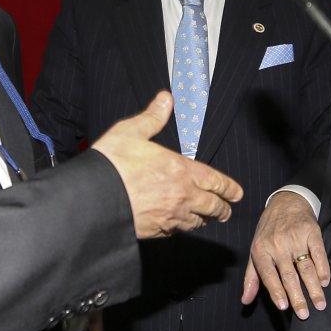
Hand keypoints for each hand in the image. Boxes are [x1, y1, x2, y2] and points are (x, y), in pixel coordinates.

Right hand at [93, 92, 242, 237]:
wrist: (93, 198)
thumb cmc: (112, 163)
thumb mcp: (132, 131)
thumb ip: (153, 117)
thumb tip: (166, 98)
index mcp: (181, 170)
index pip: (216, 182)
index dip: (229, 188)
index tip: (237, 194)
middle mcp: (182, 196)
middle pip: (212, 206)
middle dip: (222, 208)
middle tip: (226, 210)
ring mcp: (170, 217)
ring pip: (196, 222)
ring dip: (204, 219)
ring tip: (206, 218)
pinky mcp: (156, 231)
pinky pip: (177, 232)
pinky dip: (182, 228)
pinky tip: (180, 225)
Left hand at [242, 191, 328, 317]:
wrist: (285, 202)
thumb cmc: (268, 231)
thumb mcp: (255, 251)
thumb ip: (252, 277)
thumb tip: (245, 300)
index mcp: (261, 250)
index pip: (269, 275)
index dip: (276, 292)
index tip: (284, 307)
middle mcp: (278, 245)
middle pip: (289, 275)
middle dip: (297, 297)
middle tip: (304, 315)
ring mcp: (295, 238)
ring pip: (306, 267)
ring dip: (314, 287)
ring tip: (320, 304)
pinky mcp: (312, 232)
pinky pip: (319, 253)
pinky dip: (323, 268)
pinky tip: (325, 281)